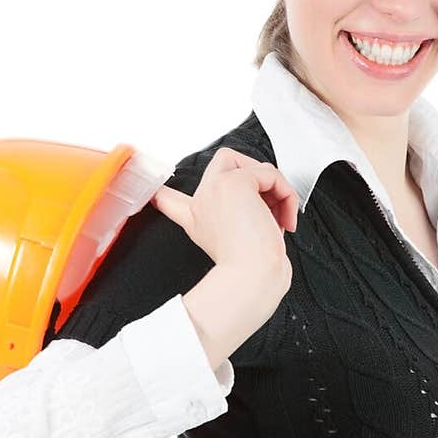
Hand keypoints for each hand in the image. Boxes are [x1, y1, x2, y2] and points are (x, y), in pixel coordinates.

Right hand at [151, 147, 297, 283]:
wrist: (252, 276)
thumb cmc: (250, 269)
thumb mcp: (240, 244)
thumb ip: (244, 222)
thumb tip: (267, 209)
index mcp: (196, 217)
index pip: (169, 198)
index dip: (161, 192)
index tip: (150, 192)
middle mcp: (203, 200)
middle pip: (227, 160)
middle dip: (257, 176)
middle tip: (271, 206)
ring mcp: (216, 187)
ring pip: (257, 167)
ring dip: (279, 191)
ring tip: (280, 218)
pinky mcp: (236, 181)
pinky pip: (271, 174)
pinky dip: (287, 194)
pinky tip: (284, 217)